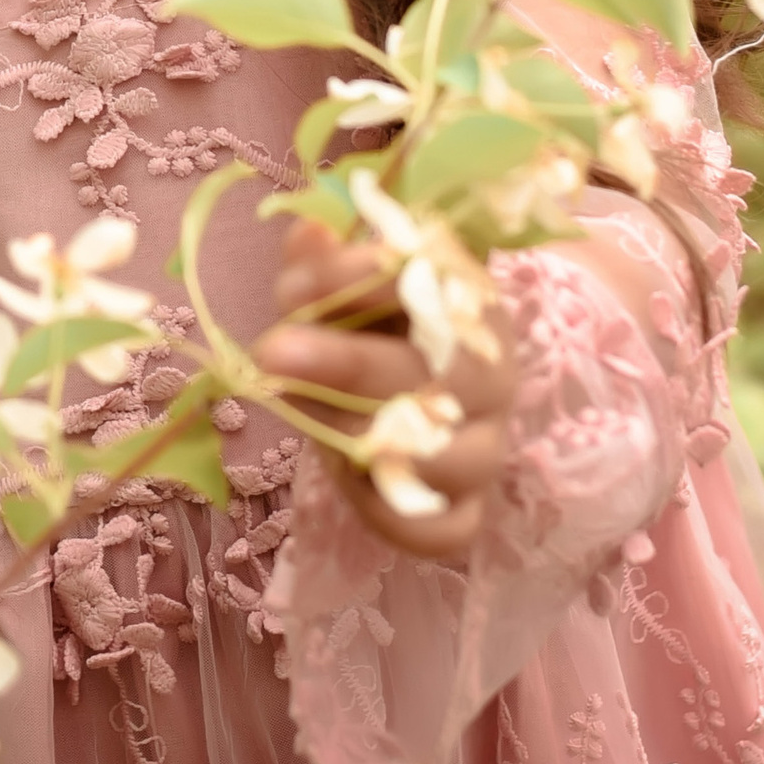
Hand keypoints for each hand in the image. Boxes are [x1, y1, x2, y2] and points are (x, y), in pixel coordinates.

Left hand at [252, 217, 517, 557]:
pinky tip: (342, 474)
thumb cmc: (374, 325)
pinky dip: (388, 511)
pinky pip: (441, 531)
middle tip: (272, 351)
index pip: (437, 283)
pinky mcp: (466, 511)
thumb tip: (309, 231)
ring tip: (299, 415)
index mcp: (472, 305)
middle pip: (442, 375)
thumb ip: (327, 263)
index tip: (295, 282)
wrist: (403, 390)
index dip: (363, 278)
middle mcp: (492, 379)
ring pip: (443, 458)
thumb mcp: (349, 285)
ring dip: (359, 435)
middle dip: (348, 362)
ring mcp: (485, 449)